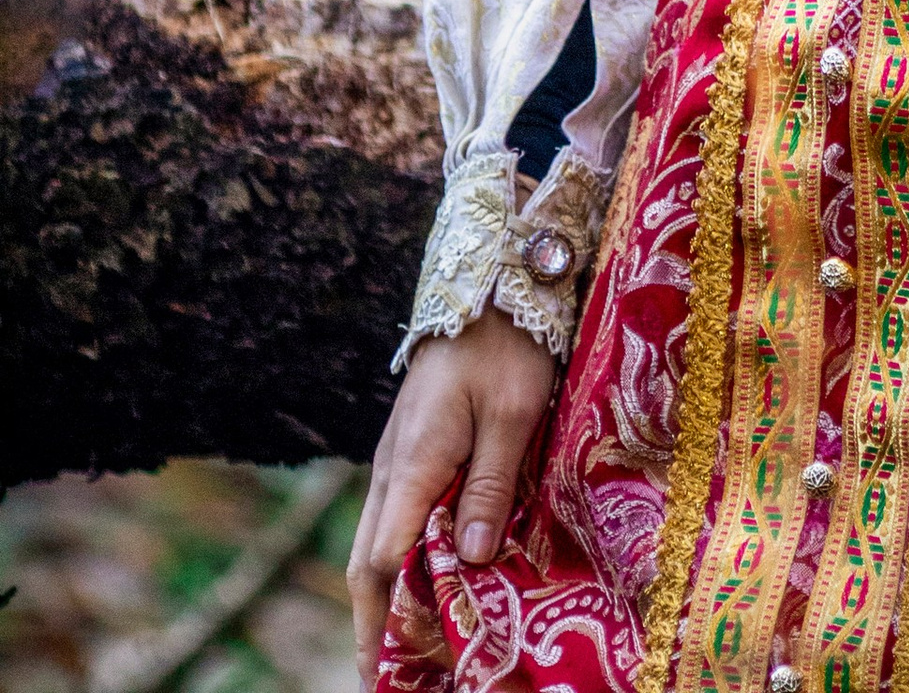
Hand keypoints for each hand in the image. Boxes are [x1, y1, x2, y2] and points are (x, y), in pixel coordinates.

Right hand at [347, 308, 556, 669]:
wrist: (487, 284)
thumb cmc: (506, 345)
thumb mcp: (512, 413)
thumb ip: (489, 484)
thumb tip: (471, 558)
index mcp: (413, 464)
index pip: (389, 560)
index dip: (395, 618)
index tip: (404, 668)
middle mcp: (392, 470)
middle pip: (367, 565)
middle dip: (372, 627)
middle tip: (382, 683)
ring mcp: (396, 461)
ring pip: (373, 546)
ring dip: (380, 601)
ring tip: (393, 655)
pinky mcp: (410, 452)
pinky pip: (391, 523)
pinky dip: (393, 567)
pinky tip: (415, 586)